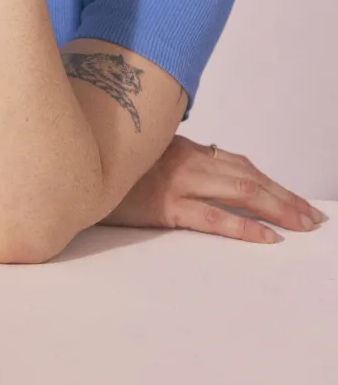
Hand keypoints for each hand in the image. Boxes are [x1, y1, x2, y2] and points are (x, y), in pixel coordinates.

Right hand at [98, 133, 327, 243]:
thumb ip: (169, 160)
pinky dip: (243, 226)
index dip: (271, 181)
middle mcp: (186, 159)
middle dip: (286, 198)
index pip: (239, 164)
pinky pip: (213, 217)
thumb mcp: (141, 155)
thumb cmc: (105, 163)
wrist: (72, 165)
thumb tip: (195, 171)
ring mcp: (177, 181)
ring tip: (302, 225)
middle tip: (312, 218)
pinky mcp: (165, 205)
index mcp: (182, 147)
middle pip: (249, 177)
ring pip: (241, 192)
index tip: (294, 198)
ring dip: (278, 208)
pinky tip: (266, 237)